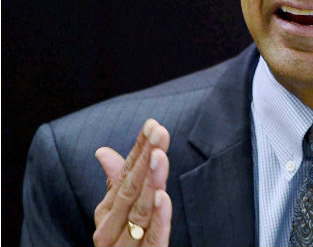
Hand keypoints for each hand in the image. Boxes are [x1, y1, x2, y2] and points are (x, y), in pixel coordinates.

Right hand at [93, 119, 171, 245]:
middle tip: (159, 132)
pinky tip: (163, 196)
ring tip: (159, 156)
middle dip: (145, 158)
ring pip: (138, 211)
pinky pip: (153, 239)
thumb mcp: (116, 213)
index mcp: (106, 214)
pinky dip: (159, 218)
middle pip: (129, 189)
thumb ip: (115, 182)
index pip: (123, 175)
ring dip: (150, 182)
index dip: (138, 150)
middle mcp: (110, 229)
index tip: (153, 124)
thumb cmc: (121, 244)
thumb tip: (102, 151)